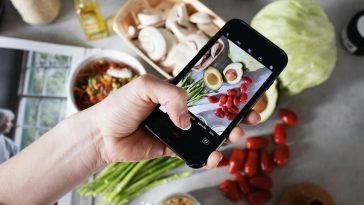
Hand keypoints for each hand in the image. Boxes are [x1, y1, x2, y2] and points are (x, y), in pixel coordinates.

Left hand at [93, 75, 259, 167]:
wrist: (103, 134)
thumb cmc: (120, 105)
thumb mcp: (145, 86)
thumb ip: (172, 96)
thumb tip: (187, 121)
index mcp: (176, 92)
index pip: (207, 90)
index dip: (227, 93)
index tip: (244, 96)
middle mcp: (180, 110)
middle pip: (213, 113)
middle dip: (235, 115)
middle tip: (250, 118)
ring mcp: (177, 130)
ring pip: (208, 133)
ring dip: (226, 135)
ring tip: (236, 136)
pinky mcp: (172, 148)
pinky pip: (194, 151)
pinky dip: (207, 154)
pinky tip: (214, 155)